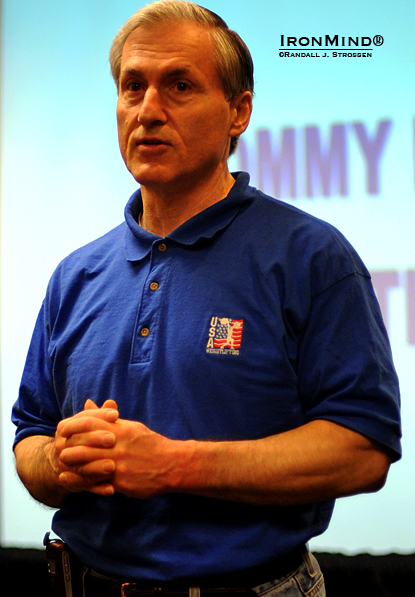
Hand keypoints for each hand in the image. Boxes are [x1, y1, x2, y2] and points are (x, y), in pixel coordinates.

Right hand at [55, 400, 119, 495]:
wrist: (63, 463)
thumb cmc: (84, 438)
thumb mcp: (91, 425)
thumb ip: (101, 415)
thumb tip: (111, 402)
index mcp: (65, 428)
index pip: (81, 418)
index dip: (99, 415)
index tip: (116, 414)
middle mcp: (61, 446)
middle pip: (78, 440)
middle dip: (95, 439)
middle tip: (113, 438)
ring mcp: (64, 465)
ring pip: (79, 465)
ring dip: (96, 467)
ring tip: (113, 466)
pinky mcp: (71, 482)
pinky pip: (83, 486)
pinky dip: (97, 488)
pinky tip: (111, 489)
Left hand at [59, 412, 183, 498]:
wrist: (172, 464)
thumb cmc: (149, 443)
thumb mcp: (130, 426)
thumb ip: (107, 417)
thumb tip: (89, 403)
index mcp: (119, 429)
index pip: (87, 424)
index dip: (71, 427)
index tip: (62, 432)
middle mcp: (117, 445)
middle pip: (82, 446)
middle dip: (67, 449)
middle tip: (58, 452)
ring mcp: (118, 464)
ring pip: (86, 466)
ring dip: (72, 467)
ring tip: (63, 466)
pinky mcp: (121, 482)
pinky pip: (96, 483)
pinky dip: (81, 483)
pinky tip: (73, 481)